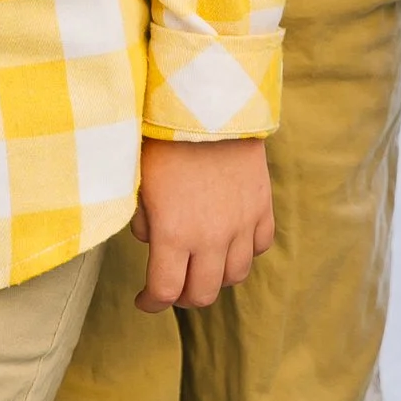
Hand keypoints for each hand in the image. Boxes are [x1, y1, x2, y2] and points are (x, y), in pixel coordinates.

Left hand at [131, 138, 272, 309]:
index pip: (165, 292)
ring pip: (235, 275)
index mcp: (174, 233)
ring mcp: (241, 222)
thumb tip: (150, 237)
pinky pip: (259, 245)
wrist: (207, 98)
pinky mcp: (262, 204)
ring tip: (204, 263)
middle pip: (203, 294)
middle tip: (174, 284)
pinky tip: (231, 239)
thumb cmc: (164, 135)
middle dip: (184, 296)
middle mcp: (211, 237)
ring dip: (217, 276)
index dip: (152, 302)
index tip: (145, 298)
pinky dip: (246, 250)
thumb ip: (141, 218)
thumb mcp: (138, 179)